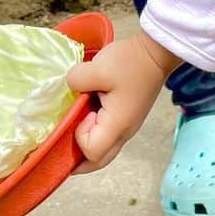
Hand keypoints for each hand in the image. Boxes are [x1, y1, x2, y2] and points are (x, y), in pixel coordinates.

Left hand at [66, 34, 179, 172]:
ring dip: (85, 146)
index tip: (81, 112)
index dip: (79, 136)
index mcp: (117, 125)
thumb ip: (76, 80)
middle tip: (60, 144)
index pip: (92, 151)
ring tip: (71, 129)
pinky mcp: (126, 118)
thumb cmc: (130, 62)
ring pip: (103, 151)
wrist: (154, 53)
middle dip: (77, 160)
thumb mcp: (99, 68)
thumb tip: (68, 87)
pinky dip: (93, 135)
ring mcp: (127, 127)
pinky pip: (107, 137)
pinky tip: (84, 117)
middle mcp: (124, 133)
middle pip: (98, 162)